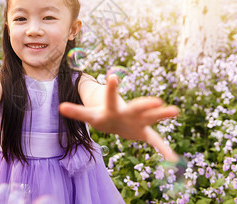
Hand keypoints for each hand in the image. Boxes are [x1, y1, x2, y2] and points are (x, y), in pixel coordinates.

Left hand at [59, 74, 179, 143]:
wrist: (116, 119)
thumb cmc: (103, 115)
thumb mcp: (90, 114)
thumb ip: (76, 111)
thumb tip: (61, 107)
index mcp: (113, 109)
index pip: (111, 98)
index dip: (111, 89)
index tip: (113, 77)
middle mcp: (127, 112)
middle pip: (136, 107)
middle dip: (145, 104)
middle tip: (157, 100)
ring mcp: (138, 120)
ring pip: (151, 117)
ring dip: (161, 115)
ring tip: (175, 111)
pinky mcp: (144, 131)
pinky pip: (155, 141)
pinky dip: (164, 150)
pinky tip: (174, 160)